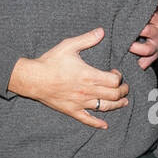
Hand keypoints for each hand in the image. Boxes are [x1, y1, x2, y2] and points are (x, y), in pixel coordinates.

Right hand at [9, 29, 128, 128]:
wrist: (33, 79)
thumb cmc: (50, 62)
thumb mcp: (68, 46)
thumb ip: (87, 39)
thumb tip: (101, 31)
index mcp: (89, 75)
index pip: (114, 81)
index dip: (119, 77)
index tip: (117, 74)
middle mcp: (87, 91)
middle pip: (114, 95)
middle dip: (123, 91)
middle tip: (124, 87)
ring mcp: (80, 102)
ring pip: (105, 107)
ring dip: (117, 105)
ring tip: (123, 102)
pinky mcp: (72, 110)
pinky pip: (88, 119)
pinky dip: (98, 124)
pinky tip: (104, 125)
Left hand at [129, 0, 157, 70]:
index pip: (147, 15)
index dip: (134, 14)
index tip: (122, 13)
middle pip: (146, 31)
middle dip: (132, 30)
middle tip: (118, 29)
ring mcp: (156, 47)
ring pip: (145, 49)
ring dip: (133, 48)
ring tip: (123, 45)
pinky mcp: (152, 59)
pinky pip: (144, 64)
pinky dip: (135, 65)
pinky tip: (124, 63)